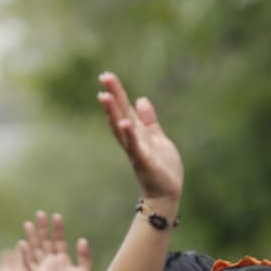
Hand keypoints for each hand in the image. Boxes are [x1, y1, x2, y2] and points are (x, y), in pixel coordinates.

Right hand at [18, 212, 91, 270]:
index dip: (57, 228)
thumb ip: (84, 257)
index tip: (56, 216)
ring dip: (32, 237)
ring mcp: (44, 268)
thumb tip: (82, 239)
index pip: (59, 240)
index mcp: (64, 259)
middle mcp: (52, 262)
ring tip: (28, 223)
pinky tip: (22, 243)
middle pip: (46, 241)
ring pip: (36, 249)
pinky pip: (30, 263)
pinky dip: (26, 254)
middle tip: (40, 213)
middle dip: (42, 228)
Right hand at [97, 71, 183, 202]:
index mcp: (137, 134)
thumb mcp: (158, 138)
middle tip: (103, 77)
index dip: (117, 93)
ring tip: (105, 96)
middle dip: (112, 97)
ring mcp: (136, 151)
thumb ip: (149, 121)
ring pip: (122, 130)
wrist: (167, 195)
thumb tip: (140, 100)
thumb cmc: (162, 169)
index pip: (124, 110)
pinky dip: (130, 134)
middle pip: (119, 115)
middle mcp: (132, 141)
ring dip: (113, 113)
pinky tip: (125, 122)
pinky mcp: (145, 162)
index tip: (107, 76)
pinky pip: (135, 147)